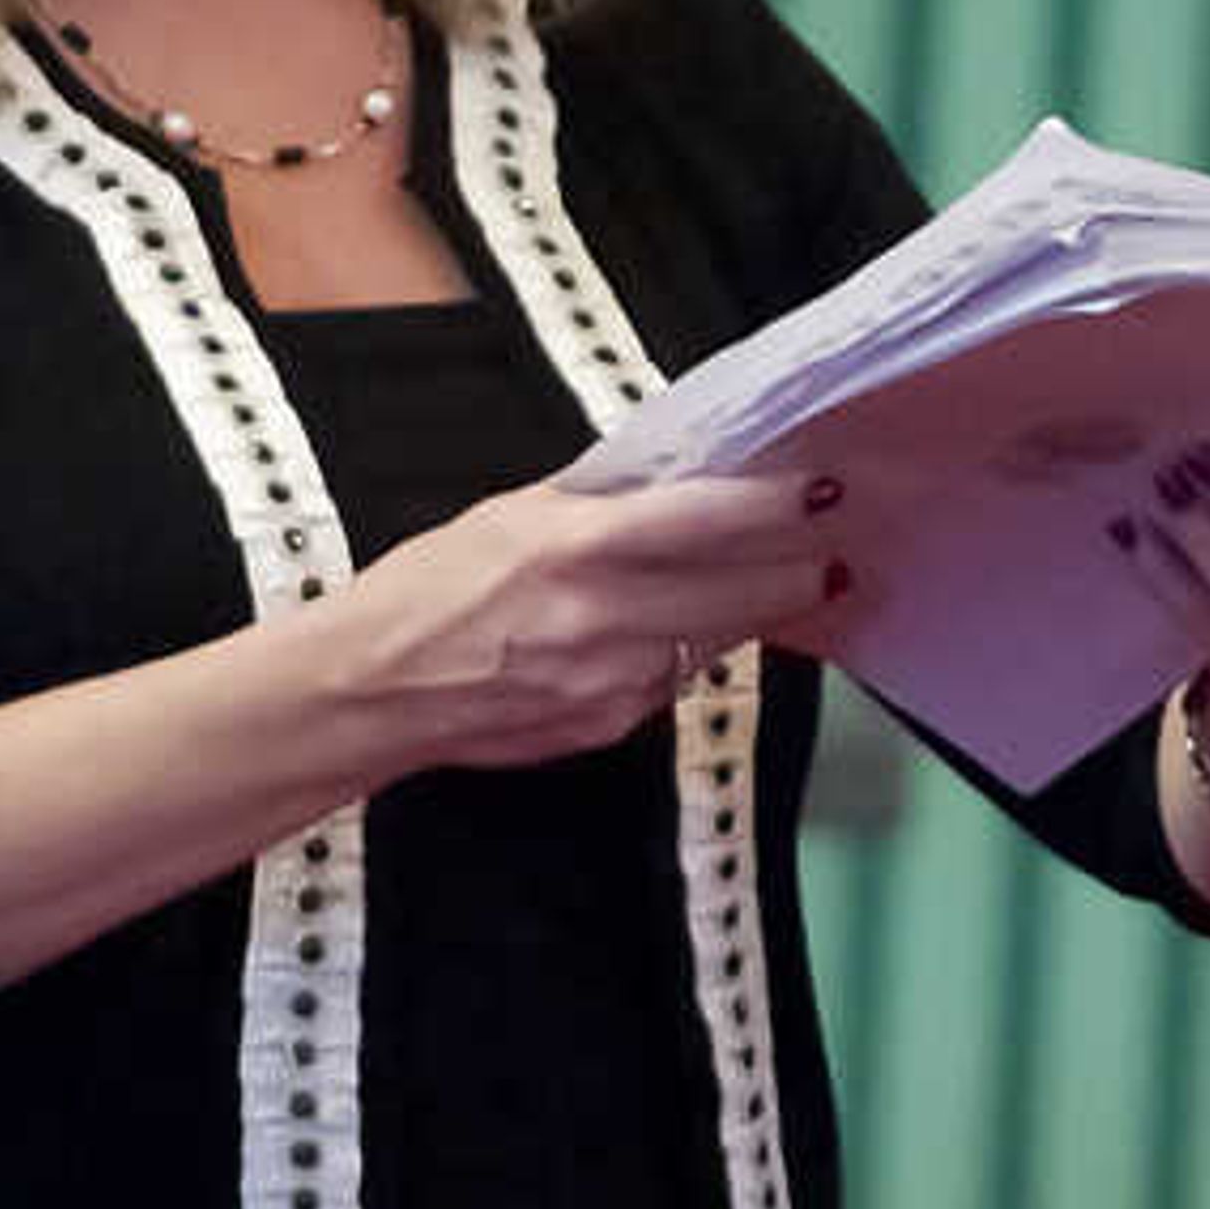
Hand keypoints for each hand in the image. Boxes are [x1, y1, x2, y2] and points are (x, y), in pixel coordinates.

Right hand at [333, 472, 851, 772]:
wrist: (372, 691)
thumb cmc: (428, 591)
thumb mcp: (510, 516)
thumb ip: (599, 504)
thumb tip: (676, 483)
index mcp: (580, 549)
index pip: (713, 521)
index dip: (780, 507)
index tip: (825, 491)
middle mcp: (608, 620)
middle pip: (743, 592)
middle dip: (800, 568)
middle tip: (837, 545)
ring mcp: (615, 683)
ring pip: (721, 639)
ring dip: (758, 610)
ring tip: (795, 580)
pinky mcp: (610, 725)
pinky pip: (676, 680)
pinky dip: (695, 650)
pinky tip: (697, 628)